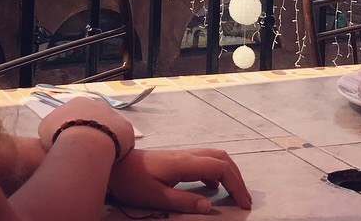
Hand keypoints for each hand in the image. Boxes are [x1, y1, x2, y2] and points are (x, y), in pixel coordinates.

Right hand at [36, 97, 135, 159]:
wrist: (83, 142)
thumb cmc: (60, 135)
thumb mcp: (45, 128)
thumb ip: (52, 125)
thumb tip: (54, 130)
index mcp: (79, 103)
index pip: (78, 114)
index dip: (75, 128)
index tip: (72, 142)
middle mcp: (98, 104)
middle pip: (96, 119)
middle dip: (92, 132)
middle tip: (86, 149)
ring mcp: (114, 115)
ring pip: (111, 129)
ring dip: (107, 139)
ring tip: (99, 156)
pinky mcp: (127, 129)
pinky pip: (124, 141)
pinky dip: (119, 150)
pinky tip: (112, 160)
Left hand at [108, 147, 251, 213]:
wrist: (115, 165)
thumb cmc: (134, 182)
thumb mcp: (157, 197)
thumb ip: (183, 201)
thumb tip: (210, 205)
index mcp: (185, 163)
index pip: (220, 167)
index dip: (236, 184)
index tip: (244, 204)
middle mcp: (187, 155)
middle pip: (221, 158)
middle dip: (237, 177)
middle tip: (245, 200)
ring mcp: (182, 156)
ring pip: (214, 157)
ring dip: (228, 172)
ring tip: (234, 194)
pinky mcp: (177, 160)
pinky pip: (203, 161)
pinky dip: (216, 172)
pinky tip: (213, 188)